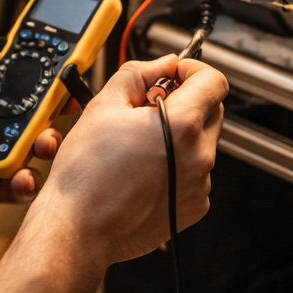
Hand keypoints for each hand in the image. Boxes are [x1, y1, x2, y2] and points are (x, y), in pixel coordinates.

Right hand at [26, 54, 225, 271]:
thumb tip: (161, 64)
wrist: (78, 228)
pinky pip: (195, 174)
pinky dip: (177, 167)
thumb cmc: (85, 176)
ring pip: (202, 144)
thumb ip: (138, 73)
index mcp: (181, 125)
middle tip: (150, 109)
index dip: (192, 70)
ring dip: (179, 136)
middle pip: (212, 110)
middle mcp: (199, 157)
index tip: (173, 76)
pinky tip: (144, 172)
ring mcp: (199, 185)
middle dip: (186, 102)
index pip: (214, 80)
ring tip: (140, 147)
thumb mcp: (103, 106)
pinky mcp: (193, 207)